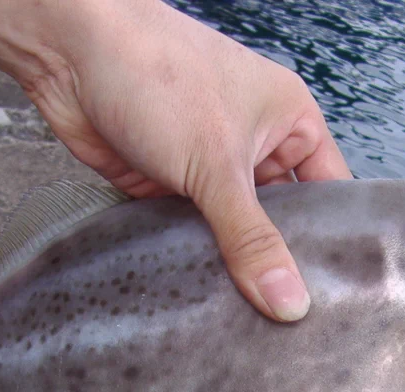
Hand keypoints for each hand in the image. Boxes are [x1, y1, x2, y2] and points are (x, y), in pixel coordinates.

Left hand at [0, 0, 352, 320]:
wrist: (68, 55)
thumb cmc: (153, 70)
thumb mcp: (216, 162)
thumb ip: (251, 238)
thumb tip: (288, 300)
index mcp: (290, 122)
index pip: (331, 196)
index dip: (334, 245)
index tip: (337, 298)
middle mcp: (254, 147)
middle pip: (282, 224)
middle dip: (279, 265)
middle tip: (290, 323)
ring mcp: (209, 171)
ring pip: (234, 236)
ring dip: (232, 269)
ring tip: (248, 324)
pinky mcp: (168, 190)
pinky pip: (192, 239)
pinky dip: (193, 263)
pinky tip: (201, 298)